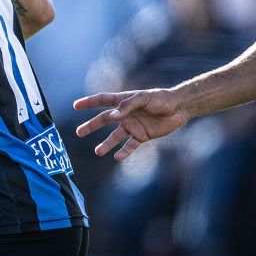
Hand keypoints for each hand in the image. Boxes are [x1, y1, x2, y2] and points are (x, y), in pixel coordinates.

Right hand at [72, 89, 188, 161]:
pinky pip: (130, 145)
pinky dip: (124, 152)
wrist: (179, 108)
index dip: (89, 102)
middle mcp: (126, 114)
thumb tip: (112, 116)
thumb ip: (127, 105)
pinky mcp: (142, 136)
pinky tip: (117, 158)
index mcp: (124, 102)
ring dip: (106, 144)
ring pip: (115, 136)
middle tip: (79, 132)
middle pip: (104, 120)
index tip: (75, 106)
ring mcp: (133, 126)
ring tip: (98, 151)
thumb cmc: (161, 99)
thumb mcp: (144, 98)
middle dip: (91, 126)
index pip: (102, 101)